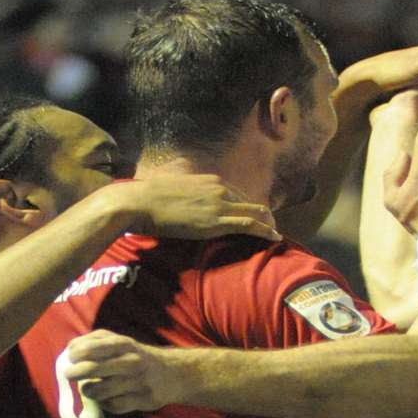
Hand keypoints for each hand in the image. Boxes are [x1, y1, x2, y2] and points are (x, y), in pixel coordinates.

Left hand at [59, 329, 186, 412]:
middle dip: (75, 373)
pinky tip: (104, 398)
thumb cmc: (137, 356)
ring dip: (88, 391)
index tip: (70, 357)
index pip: (94, 347)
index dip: (76, 353)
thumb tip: (70, 349)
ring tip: (87, 388)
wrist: (172, 373)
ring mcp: (137, 383)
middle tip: (69, 375)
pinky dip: (103, 403)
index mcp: (124, 344)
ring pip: (100, 391)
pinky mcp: (142, 401)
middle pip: (93, 369)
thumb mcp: (121, 342)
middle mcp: (131, 362)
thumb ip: (96, 342)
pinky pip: (113, 406)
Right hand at [109, 175, 279, 241]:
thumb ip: (184, 189)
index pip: (236, 192)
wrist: (141, 201)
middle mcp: (219, 188)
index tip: (254, 212)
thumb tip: (180, 193)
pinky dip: (265, 231)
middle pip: (249, 200)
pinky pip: (249, 225)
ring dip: (268, 223)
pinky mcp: (217, 221)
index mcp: (209, 180)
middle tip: (271, 224)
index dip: (247, 203)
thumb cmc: (149, 196)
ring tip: (276, 232)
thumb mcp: (172, 186)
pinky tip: (275, 237)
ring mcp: (220, 204)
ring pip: (254, 212)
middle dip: (262, 213)